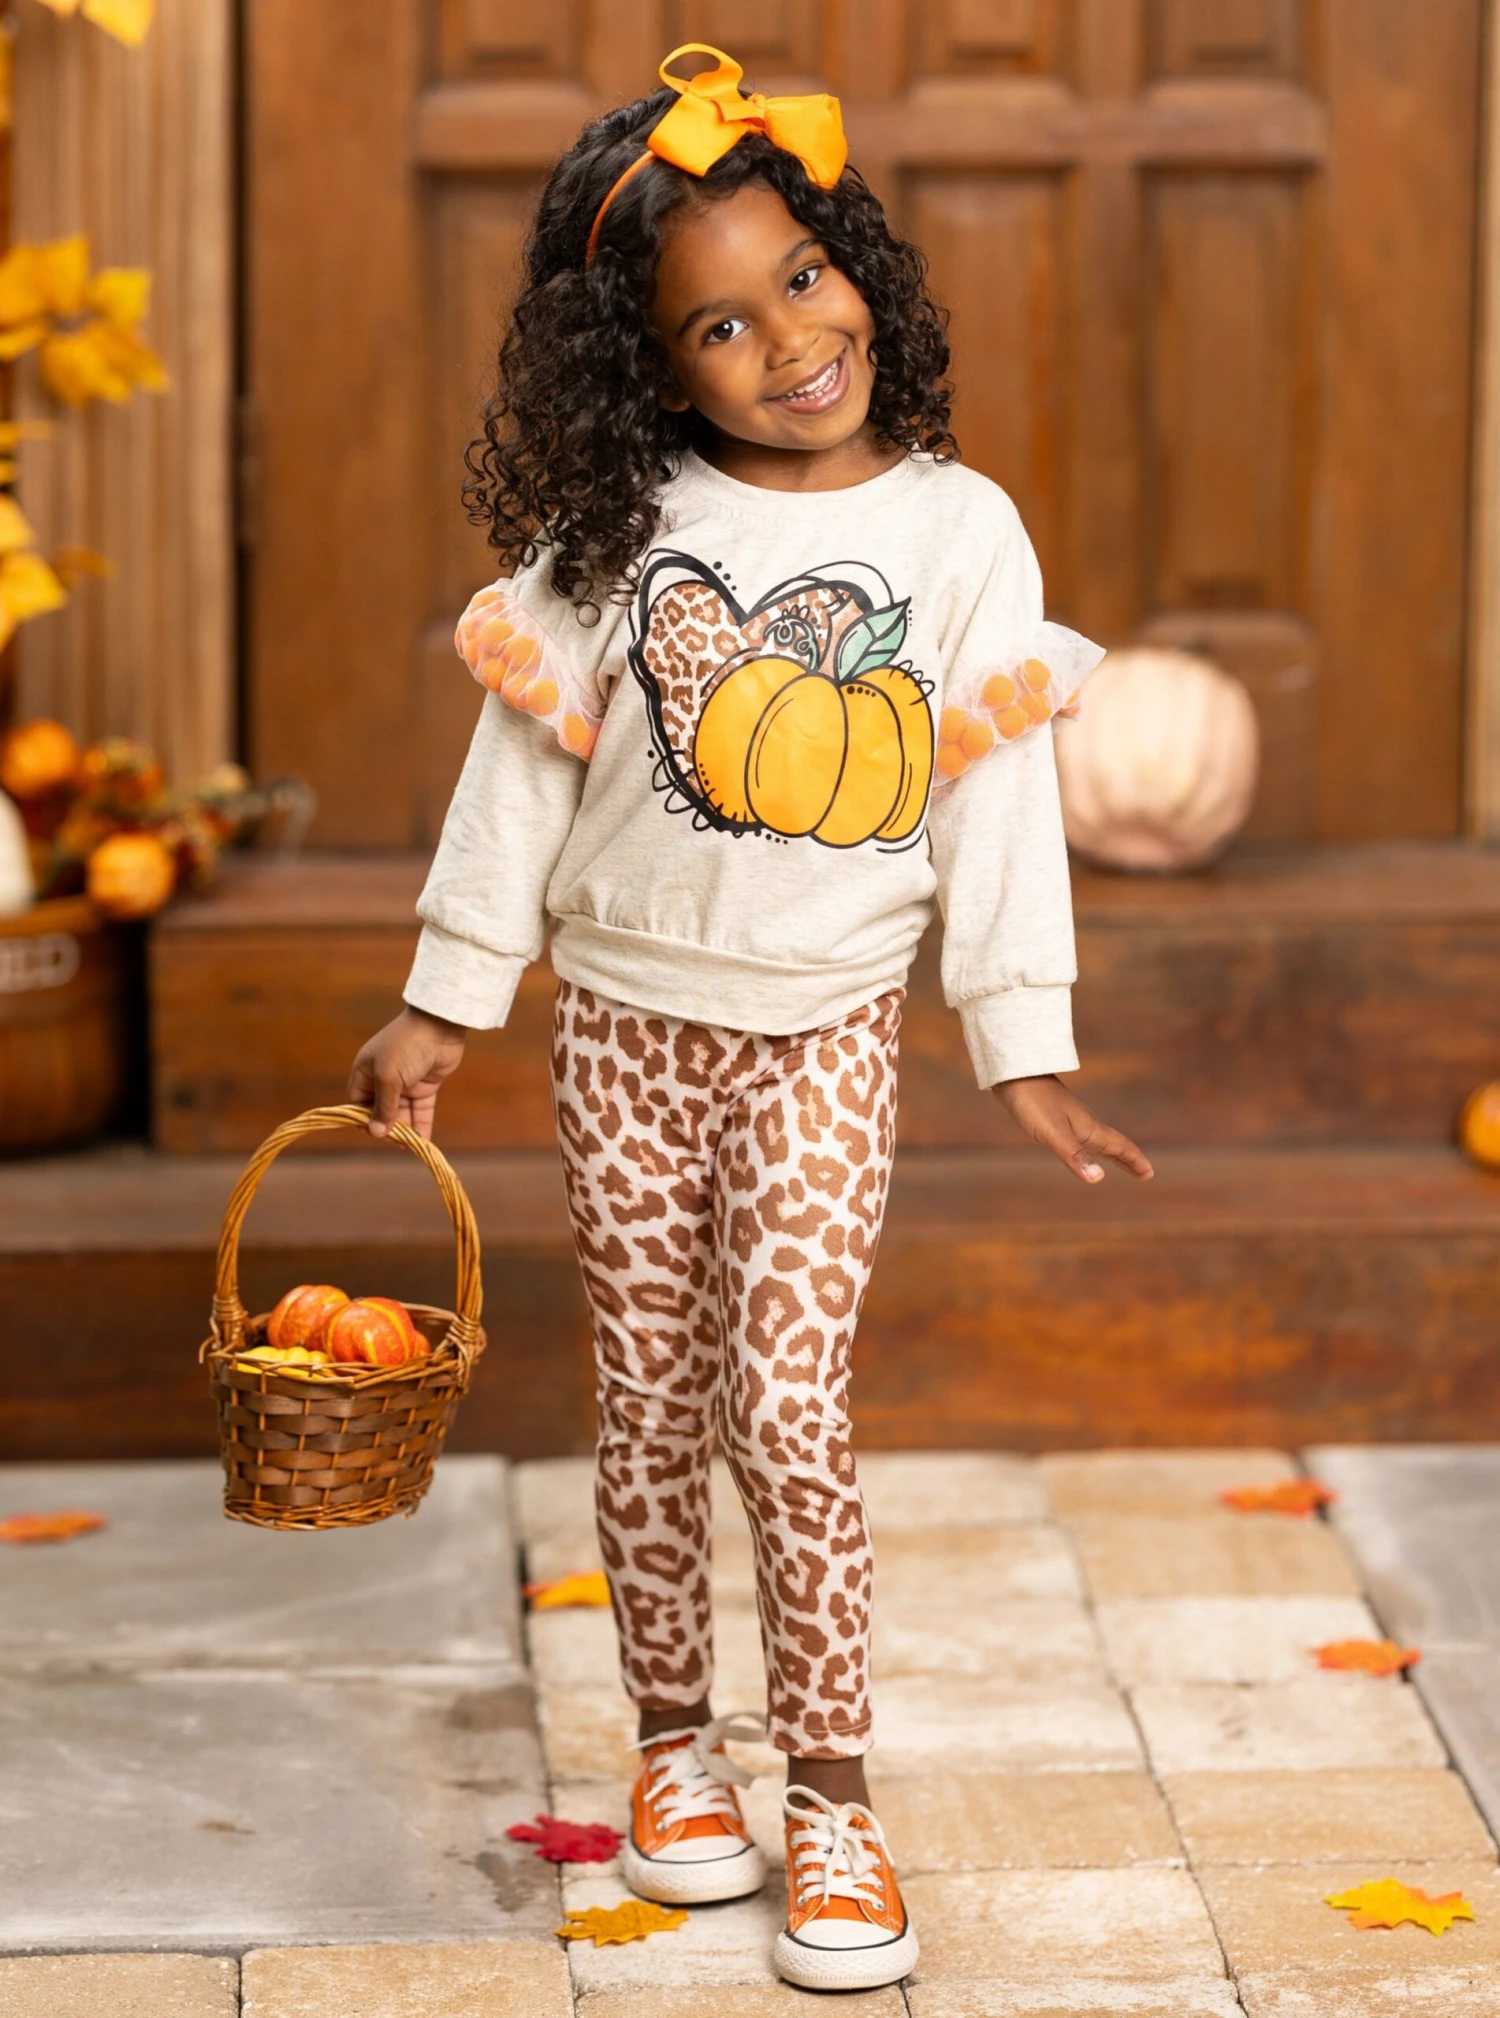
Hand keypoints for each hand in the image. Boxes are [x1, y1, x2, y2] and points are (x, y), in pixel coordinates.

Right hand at [347, 1006, 467, 1139]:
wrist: (440, 1027)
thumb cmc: (406, 1047)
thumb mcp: (389, 1077)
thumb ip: (384, 1106)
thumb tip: (376, 1133)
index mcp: (365, 1072)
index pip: (358, 1102)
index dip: (364, 1119)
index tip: (374, 1132)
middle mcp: (383, 1079)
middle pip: (381, 1111)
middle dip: (387, 1127)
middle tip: (396, 1141)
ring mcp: (405, 1083)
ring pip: (402, 1113)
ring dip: (405, 1130)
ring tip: (409, 1146)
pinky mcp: (425, 1086)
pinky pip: (420, 1110)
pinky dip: (421, 1125)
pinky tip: (423, 1142)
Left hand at [991, 1074, 1152, 1184]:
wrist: (1014, 1072)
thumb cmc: (1033, 1102)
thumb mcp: (1053, 1133)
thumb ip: (1074, 1156)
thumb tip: (1098, 1179)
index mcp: (1088, 1128)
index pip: (1119, 1146)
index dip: (1134, 1161)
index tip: (1149, 1173)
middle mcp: (1083, 1123)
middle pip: (1112, 1143)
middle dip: (1128, 1159)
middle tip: (1143, 1172)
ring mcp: (1069, 1117)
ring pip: (1097, 1138)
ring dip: (1111, 1150)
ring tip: (1117, 1160)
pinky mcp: (1055, 1114)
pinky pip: (1080, 1134)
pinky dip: (1088, 1144)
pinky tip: (1079, 1142)